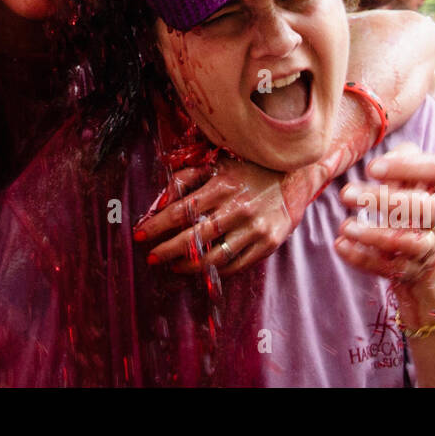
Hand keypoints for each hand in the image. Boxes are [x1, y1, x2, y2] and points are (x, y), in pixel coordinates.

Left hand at [135, 155, 293, 275]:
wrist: (294, 178)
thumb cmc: (249, 171)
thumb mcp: (219, 165)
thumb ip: (188, 177)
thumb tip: (162, 199)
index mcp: (222, 186)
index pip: (182, 210)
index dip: (157, 224)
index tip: (140, 235)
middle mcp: (238, 208)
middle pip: (195, 236)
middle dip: (168, 249)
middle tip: (151, 257)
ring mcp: (255, 228)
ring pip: (215, 256)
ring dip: (190, 265)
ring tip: (174, 266)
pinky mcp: (268, 244)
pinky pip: (237, 265)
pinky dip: (216, 270)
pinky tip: (203, 269)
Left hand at [334, 144, 434, 322]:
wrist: (423, 252)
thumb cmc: (410, 197)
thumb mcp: (410, 173)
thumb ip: (401, 158)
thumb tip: (380, 163)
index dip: (408, 167)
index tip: (372, 167)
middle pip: (424, 208)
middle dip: (384, 200)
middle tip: (345, 194)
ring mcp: (430, 246)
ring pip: (411, 242)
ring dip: (375, 234)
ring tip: (345, 225)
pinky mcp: (410, 269)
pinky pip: (389, 266)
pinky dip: (363, 257)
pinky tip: (340, 245)